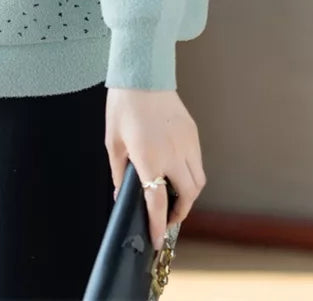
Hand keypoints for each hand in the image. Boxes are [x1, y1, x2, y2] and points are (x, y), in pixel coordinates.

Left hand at [104, 88, 205, 250]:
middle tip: (167, 219)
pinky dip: (191, 174)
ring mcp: (187, 143)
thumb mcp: (113, 142)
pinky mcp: (193, 132)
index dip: (159, 225)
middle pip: (188, 196)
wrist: (142, 73)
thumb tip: (121, 195)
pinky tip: (177, 172)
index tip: (158, 240)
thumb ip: (119, 173)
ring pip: (199, 181)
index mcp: (149, 157)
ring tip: (174, 198)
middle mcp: (173, 153)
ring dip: (189, 195)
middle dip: (179, 214)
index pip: (158, 202)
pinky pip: (198, 162)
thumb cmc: (123, 105)